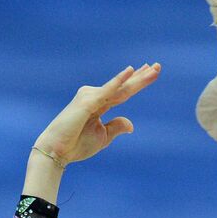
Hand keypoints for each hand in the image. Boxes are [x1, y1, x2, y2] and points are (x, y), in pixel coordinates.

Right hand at [34, 63, 161, 165]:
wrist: (57, 151)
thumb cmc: (76, 145)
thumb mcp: (103, 137)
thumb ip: (116, 126)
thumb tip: (131, 124)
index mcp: (99, 104)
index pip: (123, 91)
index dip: (137, 82)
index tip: (151, 72)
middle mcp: (95, 96)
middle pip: (124, 86)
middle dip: (141, 76)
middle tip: (159, 66)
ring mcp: (91, 97)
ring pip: (120, 88)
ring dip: (138, 78)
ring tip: (154, 69)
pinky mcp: (88, 101)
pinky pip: (108, 90)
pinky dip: (119, 81)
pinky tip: (130, 70)